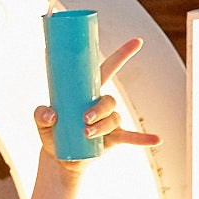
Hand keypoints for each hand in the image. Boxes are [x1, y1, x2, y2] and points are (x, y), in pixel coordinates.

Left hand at [35, 36, 159, 165]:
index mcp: (88, 92)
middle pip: (108, 100)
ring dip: (102, 126)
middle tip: (85, 119)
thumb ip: (41, 114)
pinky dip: (144, 138)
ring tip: (87, 133)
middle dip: (99, 108)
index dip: (122, 55)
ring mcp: (110, 122)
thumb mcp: (42, 122)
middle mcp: (102, 105)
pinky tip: (156, 139)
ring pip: (113, 119)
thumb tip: (52, 114)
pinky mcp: (113, 138)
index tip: (137, 41)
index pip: (107, 69)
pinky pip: (131, 137)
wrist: (60, 157)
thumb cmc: (53, 132)